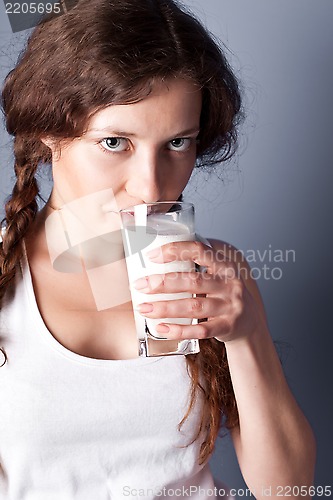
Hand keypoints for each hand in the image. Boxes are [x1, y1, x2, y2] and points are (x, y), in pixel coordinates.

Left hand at [133, 240, 266, 342]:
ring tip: (144, 308)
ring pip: (195, 306)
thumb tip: (152, 262)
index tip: (152, 255)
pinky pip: (201, 330)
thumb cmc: (223, 294)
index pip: (200, 251)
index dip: (175, 251)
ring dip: (166, 307)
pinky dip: (179, 330)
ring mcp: (230, 306)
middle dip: (164, 283)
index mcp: (224, 266)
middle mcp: (229, 284)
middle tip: (140, 285)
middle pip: (194, 281)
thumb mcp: (216, 276)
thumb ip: (194, 268)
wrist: (249, 322)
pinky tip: (161, 328)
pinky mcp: (227, 327)